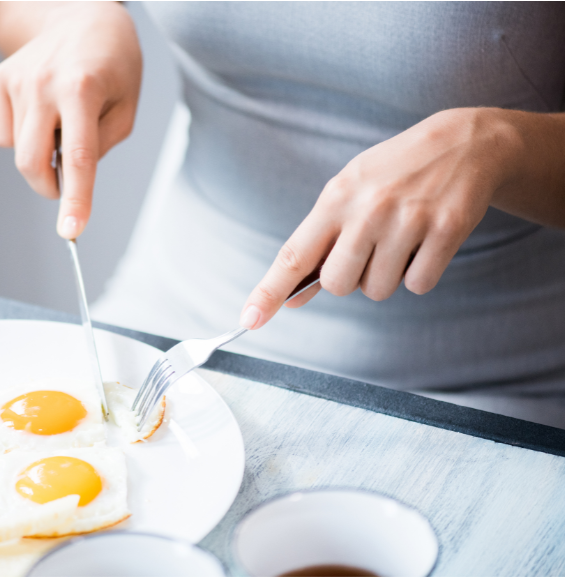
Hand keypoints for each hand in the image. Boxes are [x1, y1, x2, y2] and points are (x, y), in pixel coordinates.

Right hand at [0, 1, 141, 238]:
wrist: (82, 15)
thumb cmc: (112, 64)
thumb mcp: (126, 107)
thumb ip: (100, 147)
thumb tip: (67, 175)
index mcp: (82, 89)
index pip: (78, 158)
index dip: (75, 199)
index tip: (71, 231)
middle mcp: (44, 83)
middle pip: (32, 163)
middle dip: (49, 187)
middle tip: (65, 184)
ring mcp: (17, 80)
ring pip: (18, 151)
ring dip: (42, 153)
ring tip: (63, 121)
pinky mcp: (0, 79)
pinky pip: (4, 134)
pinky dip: (23, 136)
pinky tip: (42, 111)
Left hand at [240, 108, 520, 329]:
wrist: (464, 143)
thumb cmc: (393, 174)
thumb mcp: (348, 194)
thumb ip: (319, 244)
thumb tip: (292, 297)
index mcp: (335, 199)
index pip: (293, 255)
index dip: (269, 291)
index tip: (249, 319)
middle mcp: (368, 209)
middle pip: (339, 285)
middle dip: (350, 279)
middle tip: (369, 249)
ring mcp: (408, 219)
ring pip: (379, 290)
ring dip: (387, 276)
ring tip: (401, 239)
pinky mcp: (446, 230)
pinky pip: (418, 284)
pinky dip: (420, 274)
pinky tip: (426, 242)